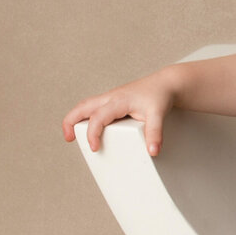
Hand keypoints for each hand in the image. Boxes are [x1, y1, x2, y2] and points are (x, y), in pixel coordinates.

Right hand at [61, 69, 177, 156]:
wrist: (167, 83)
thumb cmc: (160, 96)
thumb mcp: (158, 114)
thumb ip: (155, 133)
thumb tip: (152, 151)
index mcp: (118, 101)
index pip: (98, 117)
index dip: (93, 133)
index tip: (94, 148)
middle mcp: (111, 97)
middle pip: (82, 106)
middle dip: (71, 121)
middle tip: (69, 139)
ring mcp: (111, 97)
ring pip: (86, 105)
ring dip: (75, 118)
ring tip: (72, 134)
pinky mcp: (113, 100)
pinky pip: (94, 106)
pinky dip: (85, 116)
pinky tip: (90, 127)